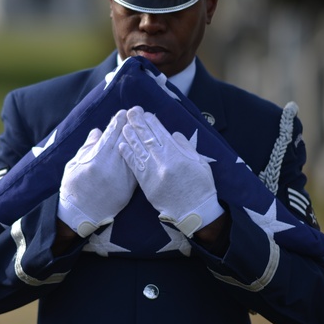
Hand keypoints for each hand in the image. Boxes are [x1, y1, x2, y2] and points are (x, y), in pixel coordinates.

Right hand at [57, 109, 136, 236]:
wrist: (80, 214)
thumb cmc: (73, 187)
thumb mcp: (73, 163)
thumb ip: (87, 147)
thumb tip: (98, 132)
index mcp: (95, 159)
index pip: (110, 135)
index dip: (118, 122)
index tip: (124, 112)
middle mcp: (111, 167)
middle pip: (125, 141)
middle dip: (132, 126)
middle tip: (139, 113)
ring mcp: (122, 179)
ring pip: (135, 153)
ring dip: (141, 139)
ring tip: (147, 127)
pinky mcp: (129, 189)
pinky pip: (139, 169)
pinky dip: (143, 157)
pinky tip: (147, 148)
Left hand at [118, 106, 223, 236]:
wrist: (194, 211)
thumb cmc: (201, 186)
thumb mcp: (200, 162)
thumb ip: (186, 147)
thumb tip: (172, 134)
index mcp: (176, 154)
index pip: (160, 134)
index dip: (151, 122)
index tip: (145, 114)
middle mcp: (162, 161)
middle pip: (147, 138)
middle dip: (138, 124)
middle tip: (130, 112)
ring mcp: (153, 172)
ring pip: (138, 150)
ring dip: (130, 137)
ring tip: (123, 126)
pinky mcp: (146, 184)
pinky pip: (134, 167)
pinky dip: (128, 155)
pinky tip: (122, 146)